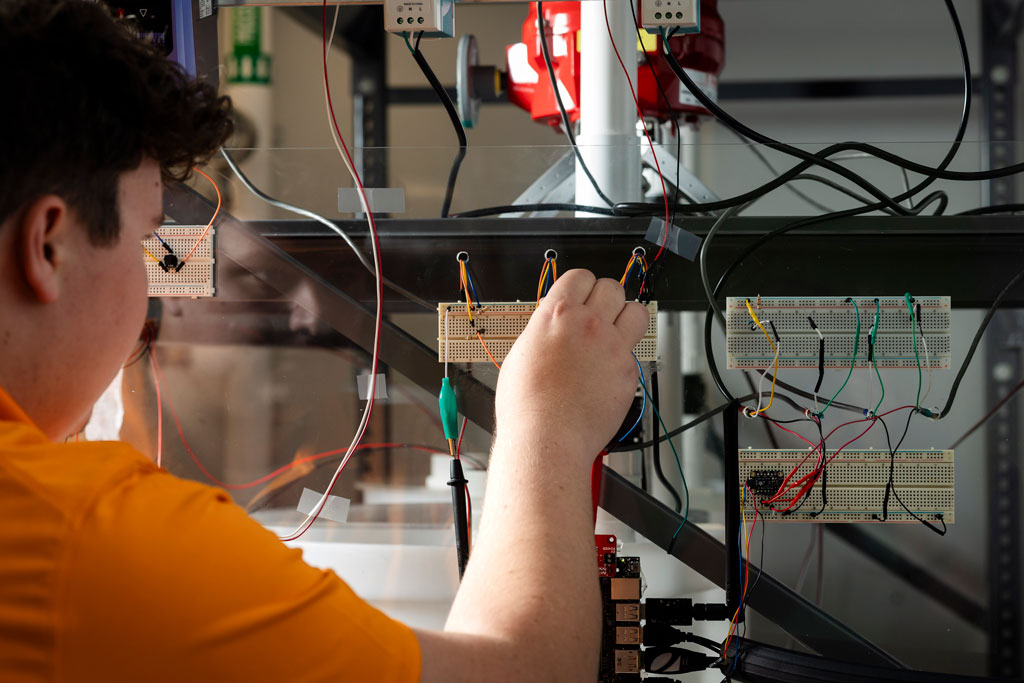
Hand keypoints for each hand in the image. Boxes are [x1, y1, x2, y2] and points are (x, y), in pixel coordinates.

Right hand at [494, 269, 649, 461]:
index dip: (581, 284)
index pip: (580, 276)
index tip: (581, 293)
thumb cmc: (527, 405)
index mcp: (556, 315)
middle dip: (605, 297)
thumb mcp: (521, 353)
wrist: (547, 436)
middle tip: (598, 312)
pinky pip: (635, 352)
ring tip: (616, 331)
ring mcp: (612, 347)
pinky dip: (624, 358)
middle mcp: (588, 324)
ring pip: (636, 311)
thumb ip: (544, 331)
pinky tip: (608, 372)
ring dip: (626, 316)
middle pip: (612, 287)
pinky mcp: (628, 372)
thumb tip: (551, 327)